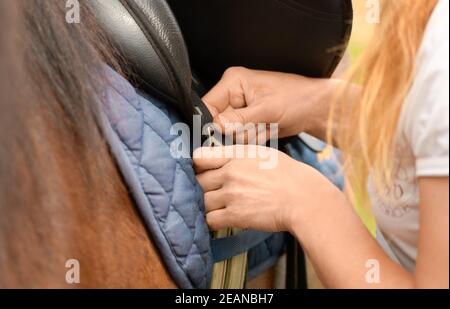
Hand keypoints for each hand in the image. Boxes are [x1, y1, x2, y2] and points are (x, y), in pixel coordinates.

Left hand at [193, 145, 341, 232]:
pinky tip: (221, 219)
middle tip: (211, 192)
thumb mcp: (264, 154)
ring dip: (207, 205)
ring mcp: (232, 194)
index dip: (197, 166)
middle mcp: (231, 173)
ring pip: (201, 201)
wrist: (304, 199)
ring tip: (218, 207)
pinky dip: (213, 221)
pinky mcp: (236, 215)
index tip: (202, 172)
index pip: (199, 157)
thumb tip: (226, 158)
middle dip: (201, 187)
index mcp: (238, 154)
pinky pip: (210, 220)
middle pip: (197, 181)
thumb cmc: (290, 176)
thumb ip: (240, 155)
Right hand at [203, 67, 333, 140]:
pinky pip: (241, 138)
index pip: (208, 106)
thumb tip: (216, 127)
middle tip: (257, 126)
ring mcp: (240, 110)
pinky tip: (267, 130)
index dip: (213, 124)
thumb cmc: (296, 99)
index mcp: (233, 82)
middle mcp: (233, 95)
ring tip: (266, 126)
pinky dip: (253, 139)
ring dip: (248, 136)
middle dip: (237, 131)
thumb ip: (238, 119)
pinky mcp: (247, 122)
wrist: (314, 109)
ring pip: (229, 134)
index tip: (226, 134)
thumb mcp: (266, 109)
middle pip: (218, 123)